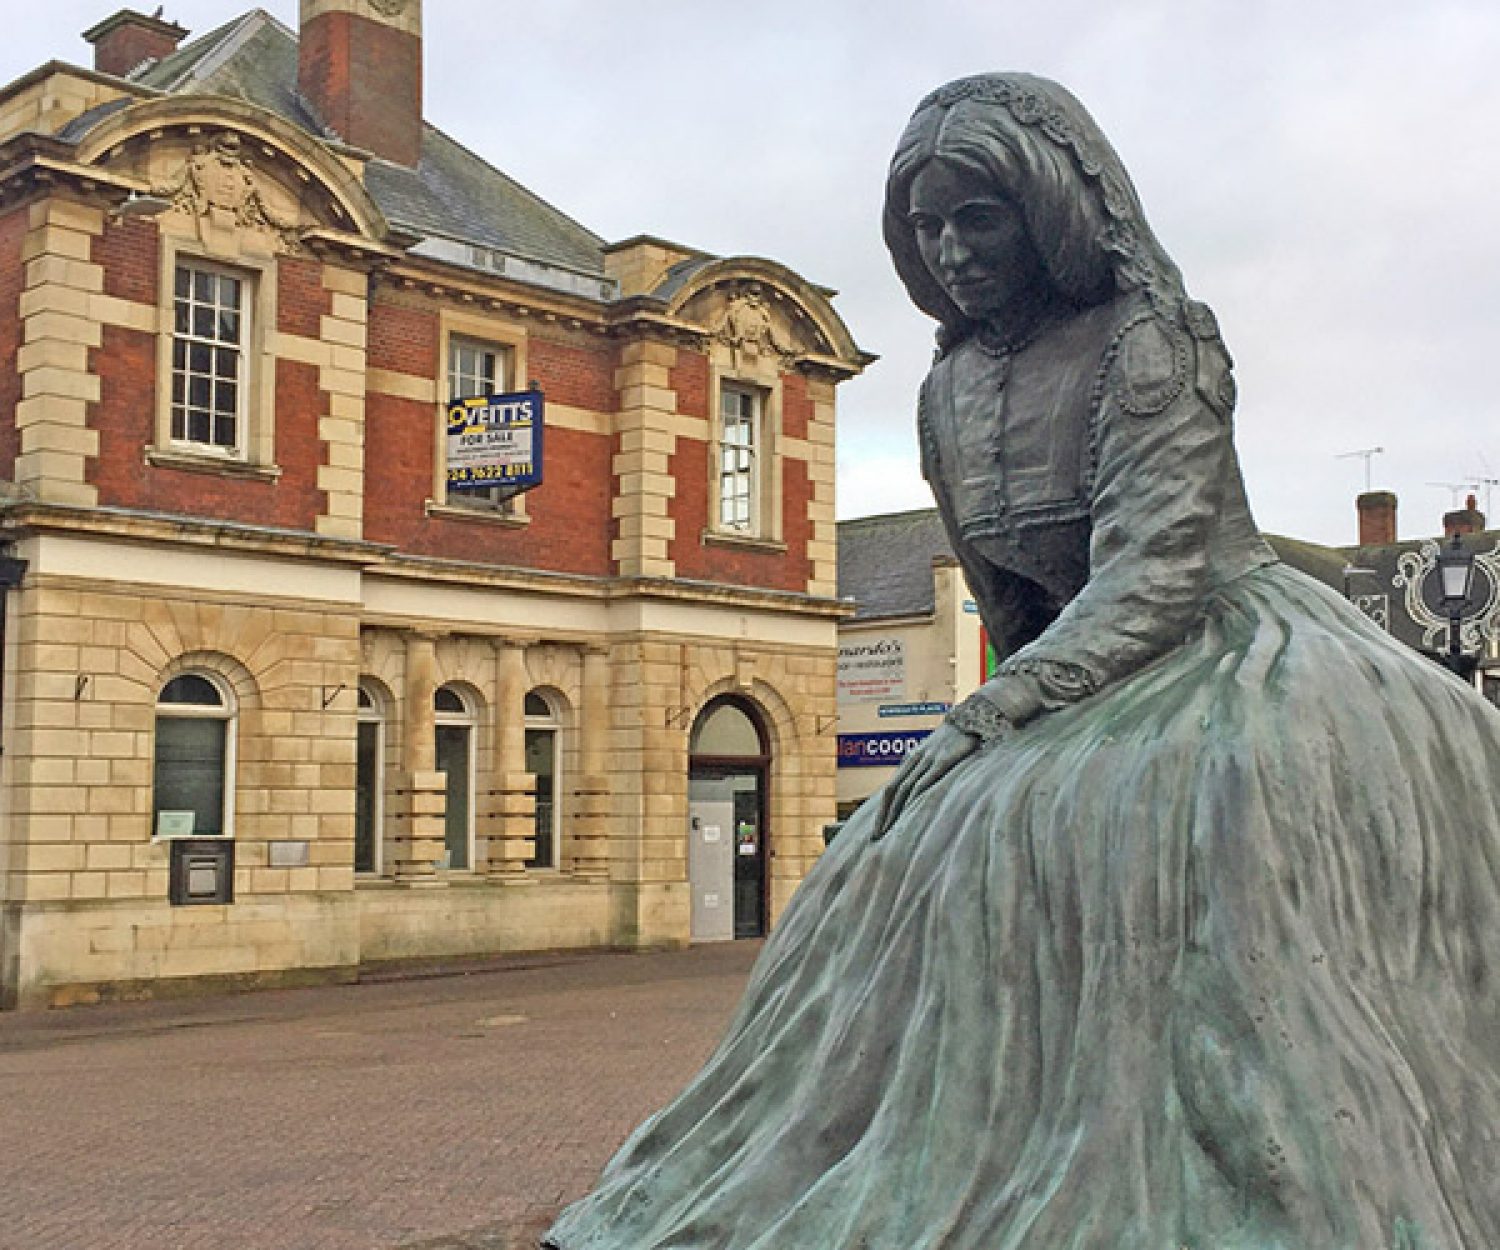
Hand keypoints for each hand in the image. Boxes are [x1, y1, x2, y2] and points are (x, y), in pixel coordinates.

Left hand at [871, 722, 978, 841]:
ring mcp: (927, 760)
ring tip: (888, 832)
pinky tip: (909, 812)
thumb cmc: (954, 739)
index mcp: (911, 761)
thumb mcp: (936, 755)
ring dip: (895, 812)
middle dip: (883, 816)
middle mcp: (914, 761)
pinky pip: (925, 781)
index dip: (882, 810)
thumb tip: (919, 795)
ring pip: (905, 789)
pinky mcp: (943, 759)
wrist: (970, 717)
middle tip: (876, 837)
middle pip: (893, 792)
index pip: (890, 790)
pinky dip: (915, 797)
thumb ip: (927, 772)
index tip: (876, 831)